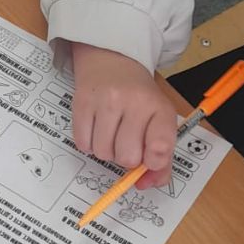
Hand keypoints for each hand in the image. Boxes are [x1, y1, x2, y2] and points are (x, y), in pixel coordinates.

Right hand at [70, 42, 175, 184]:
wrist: (113, 59)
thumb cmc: (139, 96)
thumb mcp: (159, 118)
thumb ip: (161, 155)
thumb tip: (148, 184)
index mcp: (159, 108)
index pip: (161, 146)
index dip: (154, 163)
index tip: (150, 160)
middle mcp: (133, 102)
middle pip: (127, 157)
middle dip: (127, 158)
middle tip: (128, 142)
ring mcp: (105, 101)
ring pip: (103, 153)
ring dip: (107, 151)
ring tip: (112, 133)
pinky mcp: (82, 103)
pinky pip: (83, 144)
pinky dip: (90, 144)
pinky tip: (97, 129)